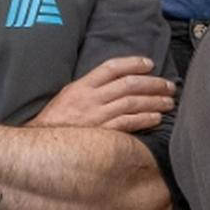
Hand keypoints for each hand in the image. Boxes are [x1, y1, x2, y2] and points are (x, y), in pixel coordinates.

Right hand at [33, 56, 174, 132]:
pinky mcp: (101, 134)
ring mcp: (96, 116)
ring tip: (168, 102)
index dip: (133, 63)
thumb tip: (117, 82)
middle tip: (169, 86)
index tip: (150, 64)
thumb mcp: (68, 96)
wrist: (41, 146)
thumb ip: (90, 88)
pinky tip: (157, 118)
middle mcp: (90, 98)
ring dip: (154, 101)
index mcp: (81, 86)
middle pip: (128, 84)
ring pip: (132, 103)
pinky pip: (128, 123)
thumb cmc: (56, 122)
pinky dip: (144, 119)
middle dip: (153, 84)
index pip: (111, 68)